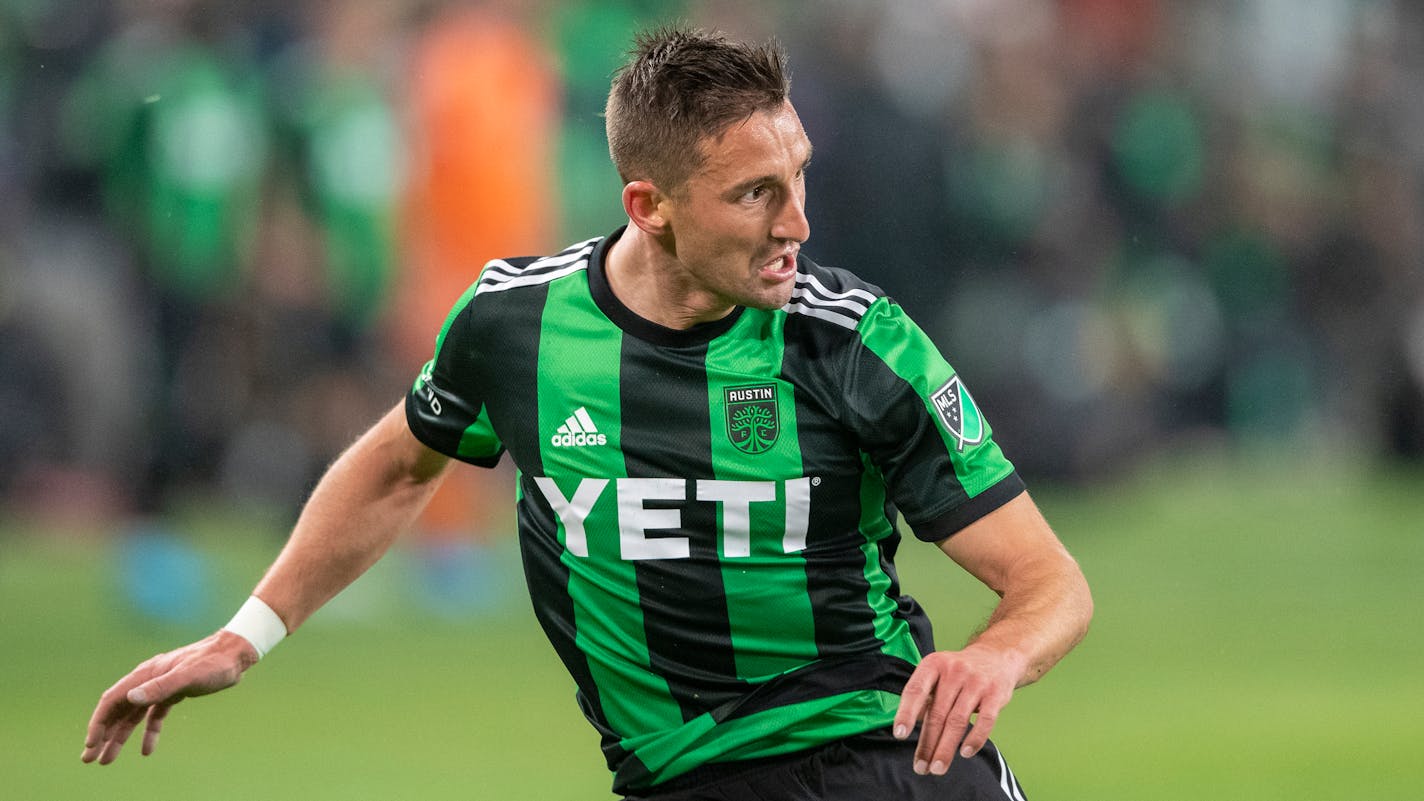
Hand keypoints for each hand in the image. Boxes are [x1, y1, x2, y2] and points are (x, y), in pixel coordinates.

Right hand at [81, 630, 258, 764]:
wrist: (236, 654)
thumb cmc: (213, 662)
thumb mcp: (189, 675)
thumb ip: (160, 686)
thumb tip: (130, 698)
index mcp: (145, 674)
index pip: (112, 701)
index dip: (99, 723)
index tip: (91, 745)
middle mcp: (148, 681)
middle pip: (117, 710)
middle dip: (103, 735)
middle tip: (89, 759)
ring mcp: (160, 687)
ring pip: (133, 715)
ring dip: (120, 737)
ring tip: (107, 760)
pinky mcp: (174, 693)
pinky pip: (154, 716)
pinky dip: (148, 732)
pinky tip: (146, 750)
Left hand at [891, 644, 1023, 775]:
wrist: (996, 656)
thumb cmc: (959, 672)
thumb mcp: (937, 674)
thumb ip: (923, 697)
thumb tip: (908, 727)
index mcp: (934, 664)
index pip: (915, 690)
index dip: (906, 713)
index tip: (900, 734)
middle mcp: (954, 671)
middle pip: (937, 713)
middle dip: (927, 744)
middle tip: (921, 767)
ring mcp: (976, 682)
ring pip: (958, 721)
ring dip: (946, 749)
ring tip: (938, 768)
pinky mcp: (996, 694)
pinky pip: (985, 721)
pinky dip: (975, 739)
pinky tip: (965, 753)